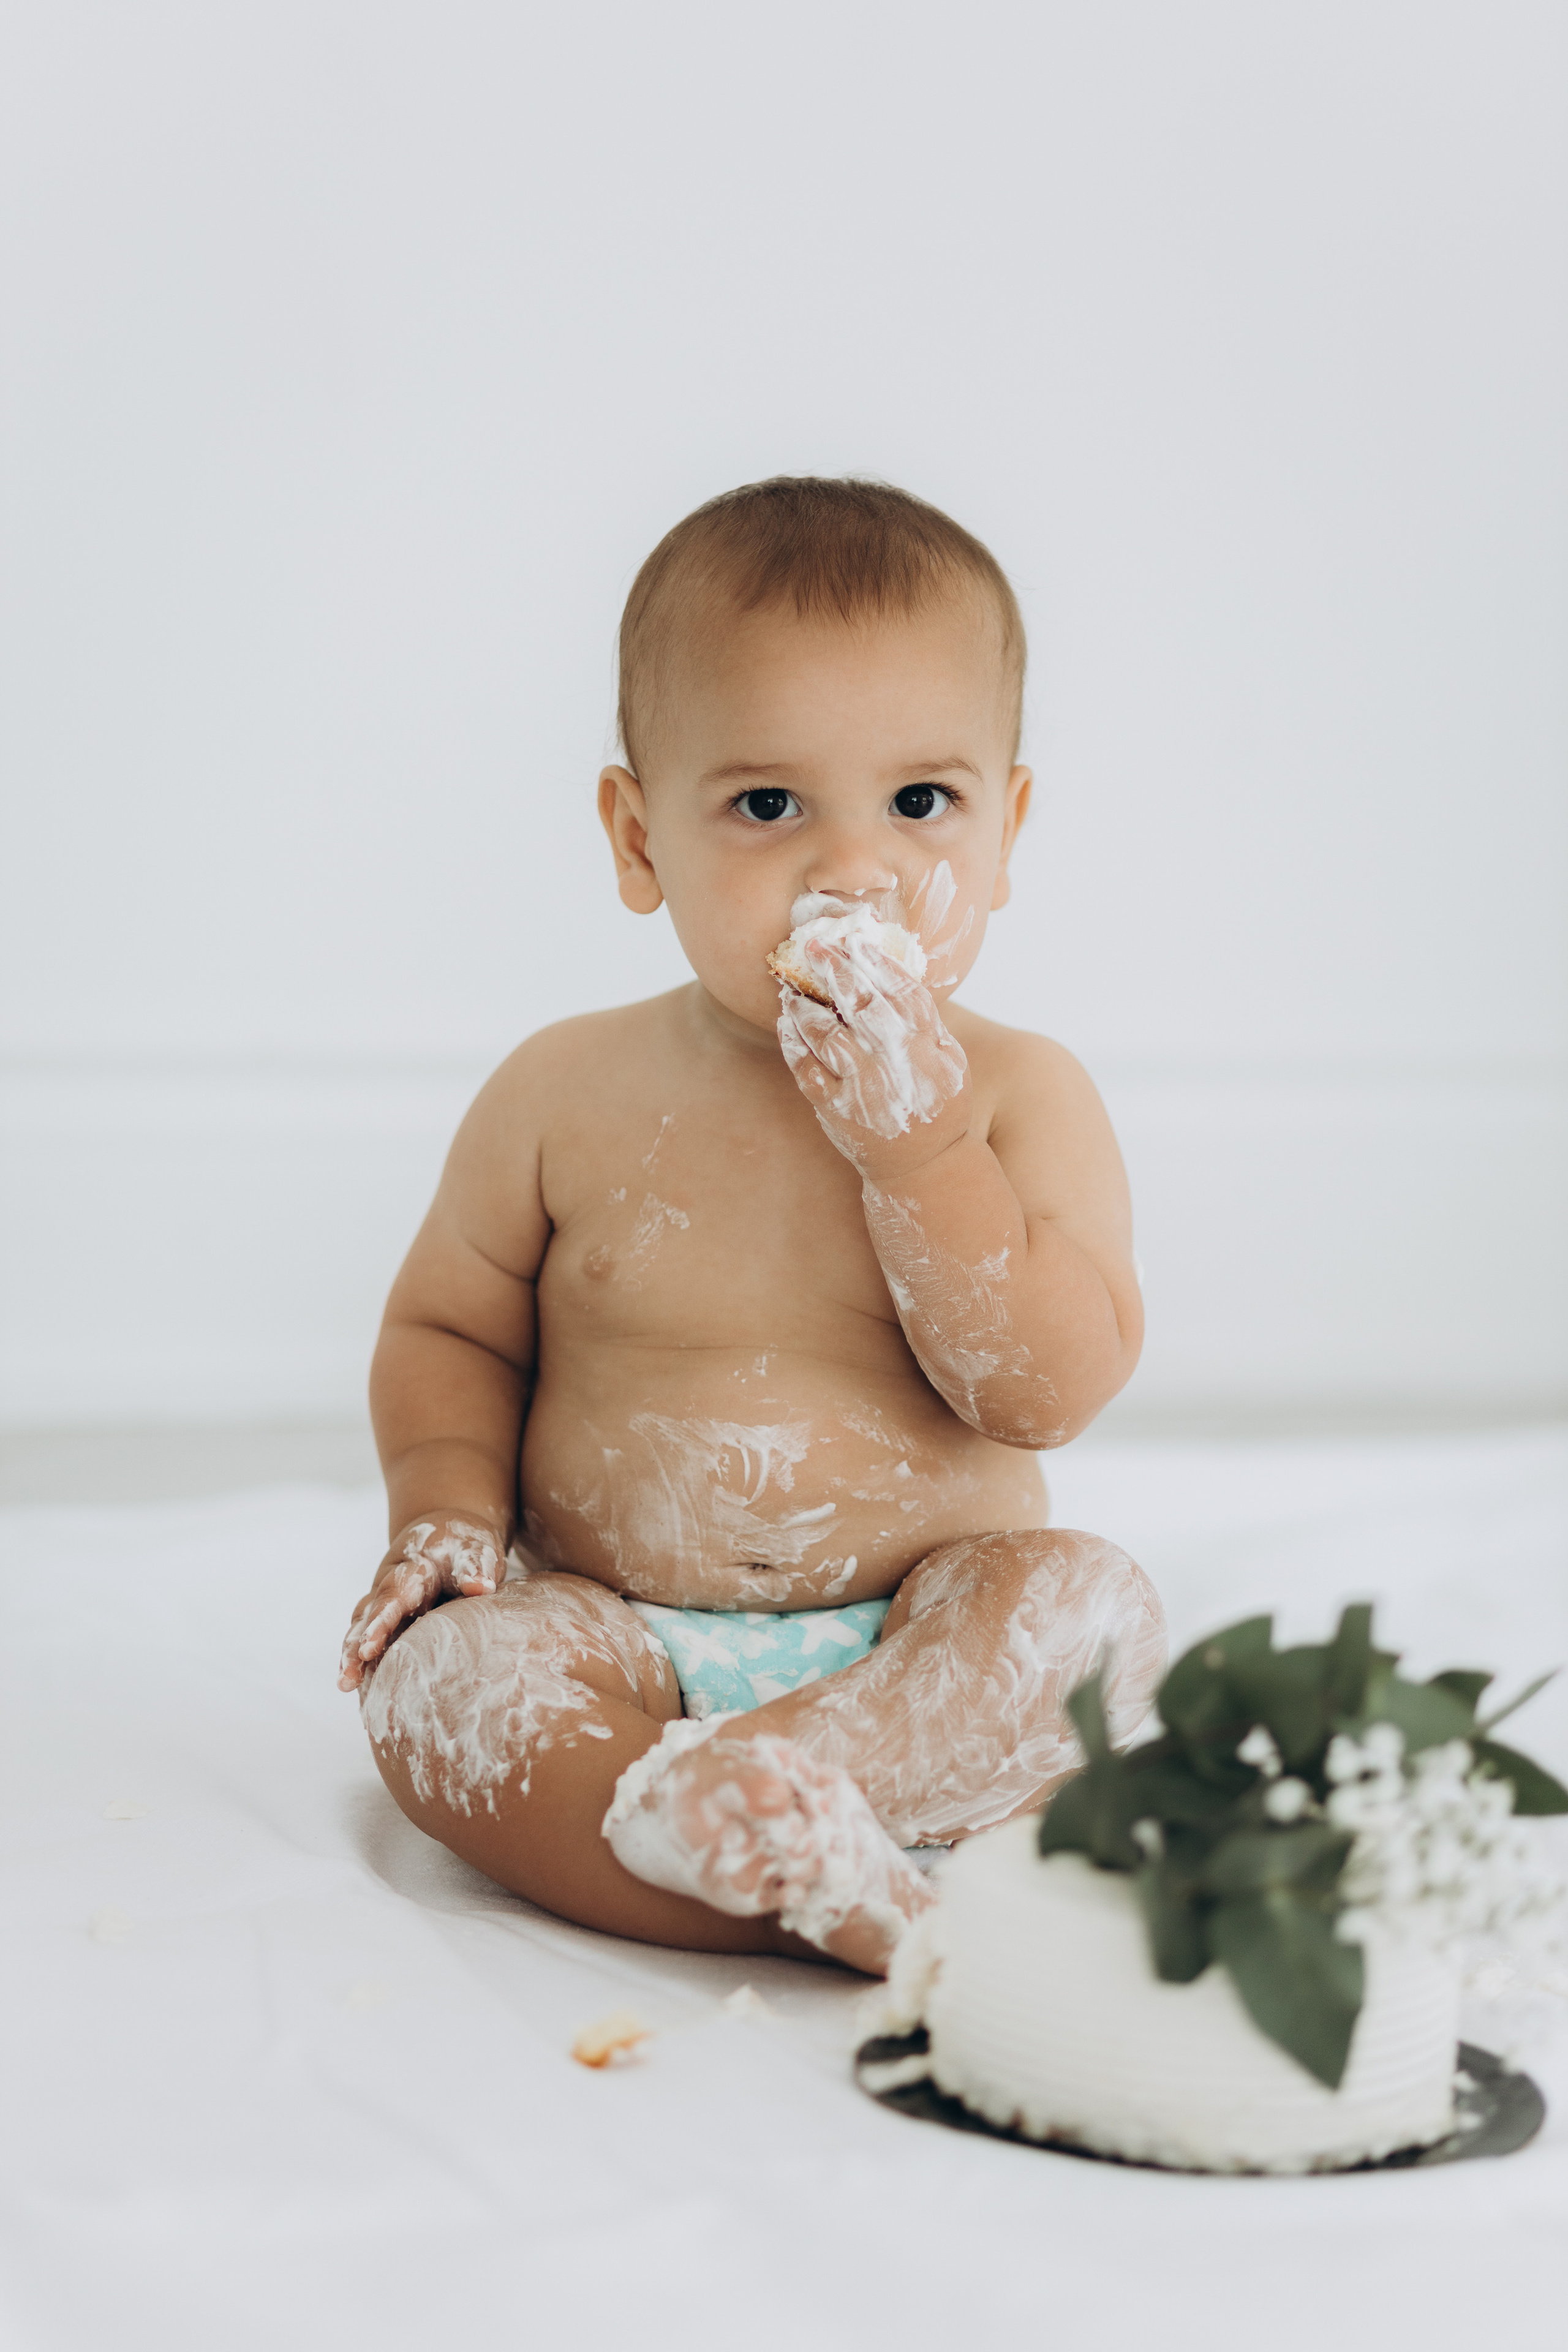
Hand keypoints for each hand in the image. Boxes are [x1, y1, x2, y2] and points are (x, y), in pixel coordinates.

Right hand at [338, 1512, 505, 1690]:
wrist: (442, 1537)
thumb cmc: (460, 1547)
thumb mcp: (472, 1549)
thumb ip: (474, 1567)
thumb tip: (481, 1588)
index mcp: (412, 1570)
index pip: (393, 1596)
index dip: (381, 1621)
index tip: (369, 1647)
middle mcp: (390, 1588)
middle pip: (368, 1616)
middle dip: (358, 1645)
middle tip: (350, 1674)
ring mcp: (385, 1605)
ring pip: (361, 1629)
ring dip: (352, 1657)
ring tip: (345, 1684)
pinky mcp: (388, 1621)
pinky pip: (370, 1642)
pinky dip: (364, 1662)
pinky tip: (359, 1689)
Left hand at [776, 935, 969, 1178]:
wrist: (924, 1168)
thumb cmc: (937, 1107)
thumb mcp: (950, 1063)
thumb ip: (927, 1023)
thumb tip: (897, 974)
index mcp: (926, 1048)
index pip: (902, 993)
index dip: (877, 963)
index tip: (856, 941)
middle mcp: (894, 1065)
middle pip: (863, 1006)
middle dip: (837, 971)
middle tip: (815, 946)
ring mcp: (862, 1088)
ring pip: (827, 1036)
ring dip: (806, 1007)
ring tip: (791, 987)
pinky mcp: (836, 1110)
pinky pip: (806, 1070)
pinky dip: (793, 1044)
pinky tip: (785, 1023)